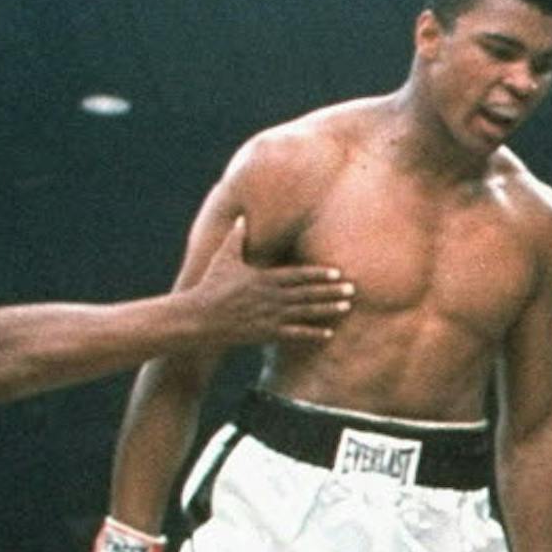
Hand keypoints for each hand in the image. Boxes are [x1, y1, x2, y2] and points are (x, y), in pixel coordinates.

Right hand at [191, 217, 352, 343]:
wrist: (199, 318)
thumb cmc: (210, 286)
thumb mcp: (223, 258)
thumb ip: (236, 238)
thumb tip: (241, 217)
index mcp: (264, 278)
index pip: (297, 274)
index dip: (318, 274)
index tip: (337, 273)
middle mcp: (271, 296)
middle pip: (307, 293)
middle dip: (331, 291)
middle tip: (353, 289)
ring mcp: (270, 316)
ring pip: (305, 312)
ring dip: (327, 310)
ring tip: (346, 307)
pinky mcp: (266, 333)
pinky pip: (294, 334)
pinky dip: (312, 334)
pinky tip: (328, 334)